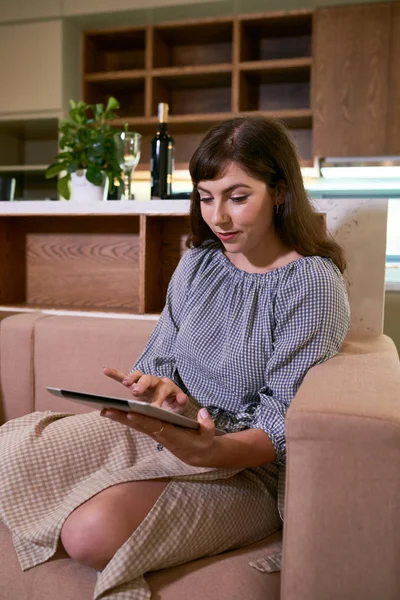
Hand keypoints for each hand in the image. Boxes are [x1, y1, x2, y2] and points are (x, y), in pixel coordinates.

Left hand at [100, 406, 217, 466]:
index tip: (130, 412)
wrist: (197, 454)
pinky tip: (114, 413)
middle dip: (123, 417)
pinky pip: (137, 424)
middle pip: (139, 425)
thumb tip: (203, 412)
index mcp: (172, 434)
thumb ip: (207, 425)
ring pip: (135, 425)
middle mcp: (160, 434)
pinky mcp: (154, 431)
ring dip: (119, 418)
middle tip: (106, 410)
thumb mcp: (209, 435)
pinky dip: (125, 418)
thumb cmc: (203, 442)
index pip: (155, 426)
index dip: (143, 419)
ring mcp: (155, 433)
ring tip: (104, 409)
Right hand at [103, 367, 187, 413]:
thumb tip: (182, 398)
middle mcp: (156, 381)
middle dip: (143, 385)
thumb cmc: (174, 406)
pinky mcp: (135, 384)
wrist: (169, 404)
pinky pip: (124, 377)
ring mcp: (144, 382)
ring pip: (138, 376)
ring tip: (126, 383)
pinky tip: (105, 370)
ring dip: (131, 379)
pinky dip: (116, 374)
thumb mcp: (180, 407)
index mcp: (168, 387)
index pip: (164, 390)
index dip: (159, 398)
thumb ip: (182, 403)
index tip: (154, 408)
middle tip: (136, 393)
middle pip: (149, 379)